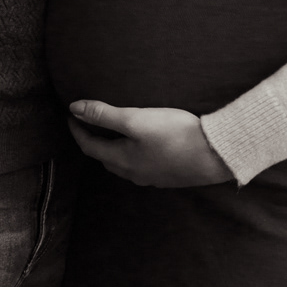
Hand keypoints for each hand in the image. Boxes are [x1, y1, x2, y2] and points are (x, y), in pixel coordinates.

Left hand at [68, 99, 232, 186]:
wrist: (215, 155)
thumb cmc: (175, 135)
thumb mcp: (136, 119)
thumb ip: (105, 114)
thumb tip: (74, 109)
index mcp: (122, 160)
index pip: (89, 146)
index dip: (77, 129)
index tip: (70, 114)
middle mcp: (134, 173)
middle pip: (105, 158)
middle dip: (93, 141)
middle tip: (88, 122)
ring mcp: (152, 177)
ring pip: (123, 164)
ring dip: (113, 149)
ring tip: (113, 132)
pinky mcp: (168, 175)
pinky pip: (141, 166)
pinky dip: (132, 154)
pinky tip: (143, 145)